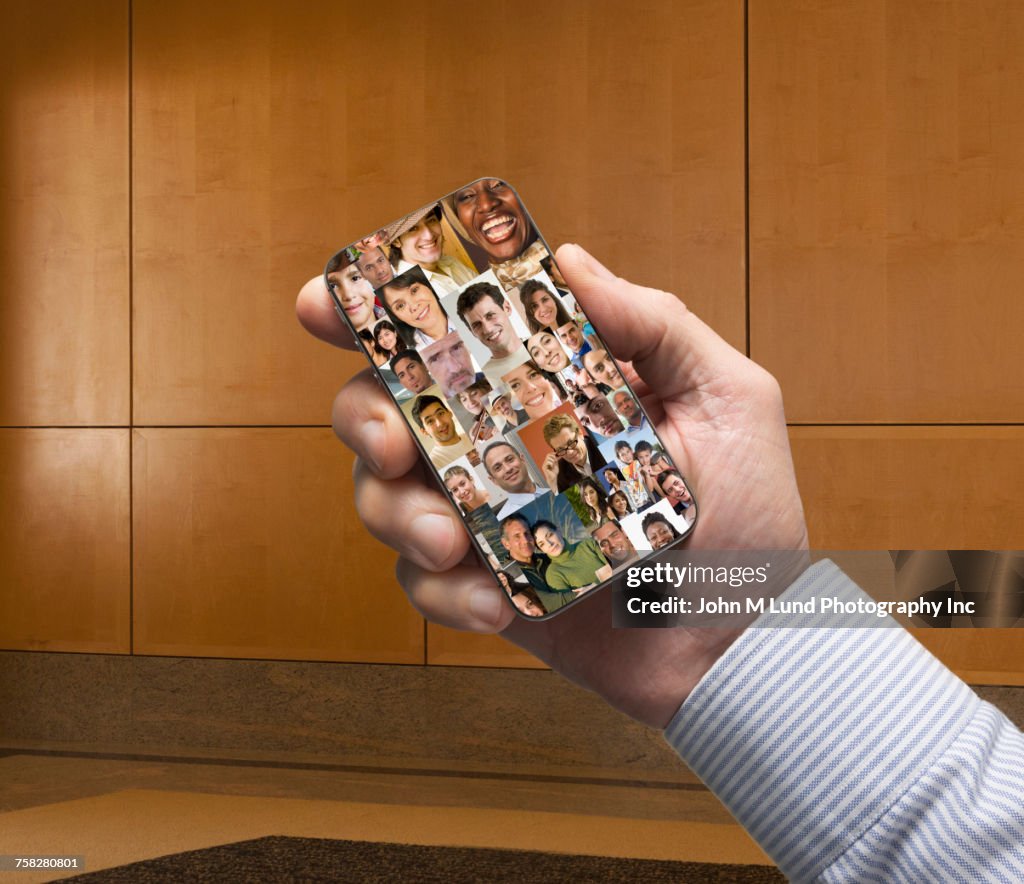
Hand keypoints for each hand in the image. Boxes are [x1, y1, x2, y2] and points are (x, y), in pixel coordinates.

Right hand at [296, 244, 807, 728]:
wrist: (743, 638)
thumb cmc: (749, 515)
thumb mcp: (728, 399)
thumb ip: (656, 325)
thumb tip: (569, 260)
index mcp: (549, 384)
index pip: (453, 334)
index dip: (377, 314)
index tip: (324, 304)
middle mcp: (504, 441)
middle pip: (389, 408)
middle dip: (367, 416)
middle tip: (397, 443)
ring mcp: (489, 515)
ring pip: (387, 495)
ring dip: (399, 512)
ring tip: (452, 540)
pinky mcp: (484, 584)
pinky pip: (423, 582)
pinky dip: (443, 591)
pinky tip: (493, 604)